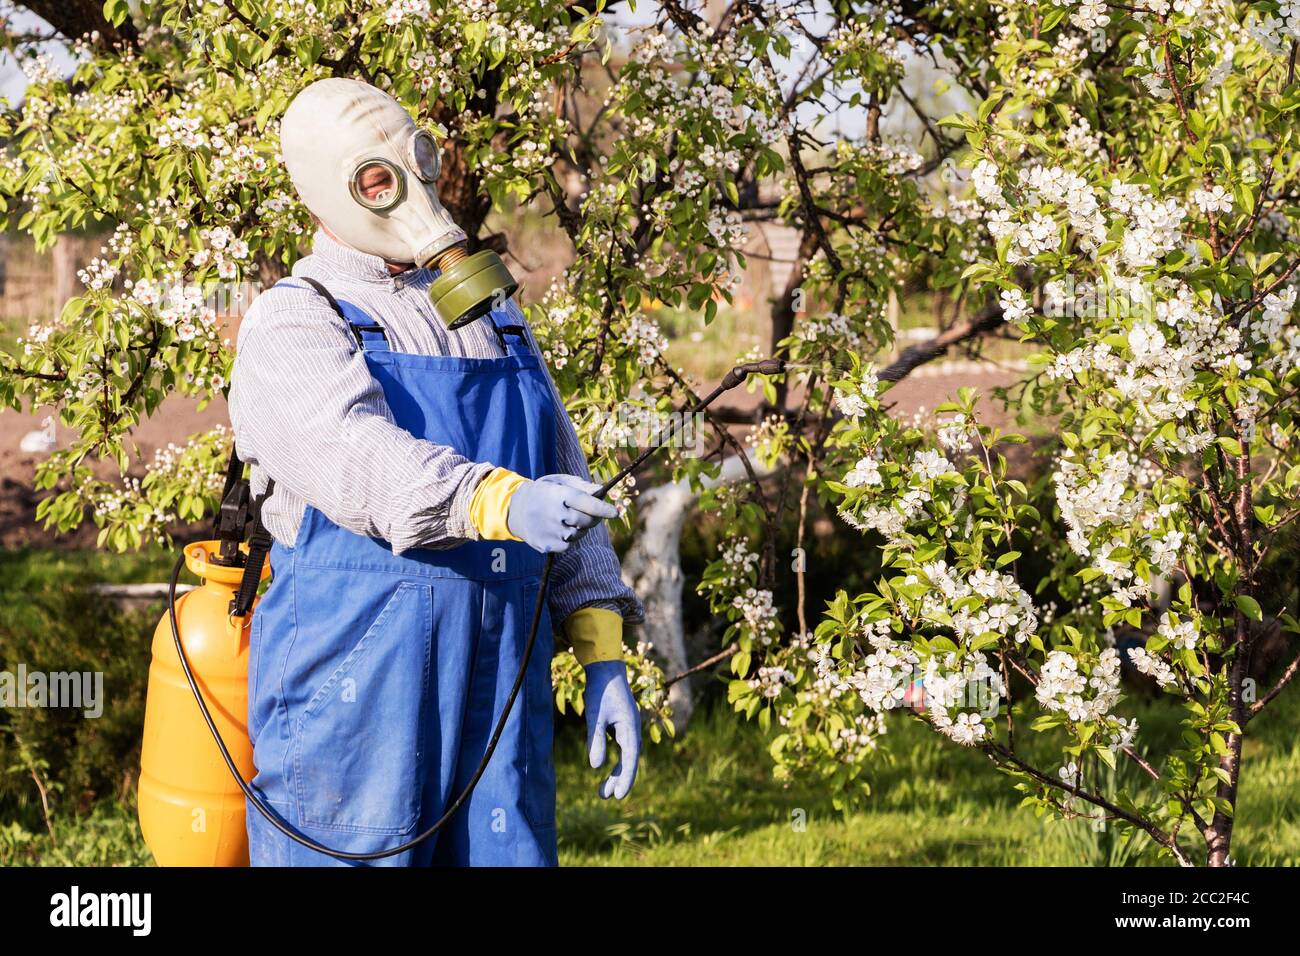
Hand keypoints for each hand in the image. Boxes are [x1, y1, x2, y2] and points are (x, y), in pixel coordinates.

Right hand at [507, 474, 616, 553]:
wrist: (515, 509)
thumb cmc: (544, 493)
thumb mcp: (559, 482)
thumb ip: (580, 486)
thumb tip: (600, 490)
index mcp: (558, 494)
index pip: (585, 502)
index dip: (602, 508)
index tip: (615, 513)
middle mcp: (554, 513)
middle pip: (585, 521)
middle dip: (593, 519)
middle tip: (593, 515)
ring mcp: (549, 530)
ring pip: (578, 535)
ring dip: (580, 529)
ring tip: (569, 520)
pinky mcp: (546, 544)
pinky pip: (568, 545)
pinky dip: (569, 539)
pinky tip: (560, 530)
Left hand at [583, 660, 639, 798]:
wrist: (606, 668)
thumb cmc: (600, 691)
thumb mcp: (594, 716)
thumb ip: (595, 740)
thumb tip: (595, 766)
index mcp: (630, 727)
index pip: (630, 758)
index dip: (625, 778)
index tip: (618, 795)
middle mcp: (633, 729)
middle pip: (629, 760)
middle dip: (619, 779)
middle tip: (605, 796)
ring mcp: (629, 727)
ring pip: (627, 756)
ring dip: (617, 772)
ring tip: (603, 791)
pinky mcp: (622, 725)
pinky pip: (623, 748)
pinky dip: (618, 761)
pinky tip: (608, 769)